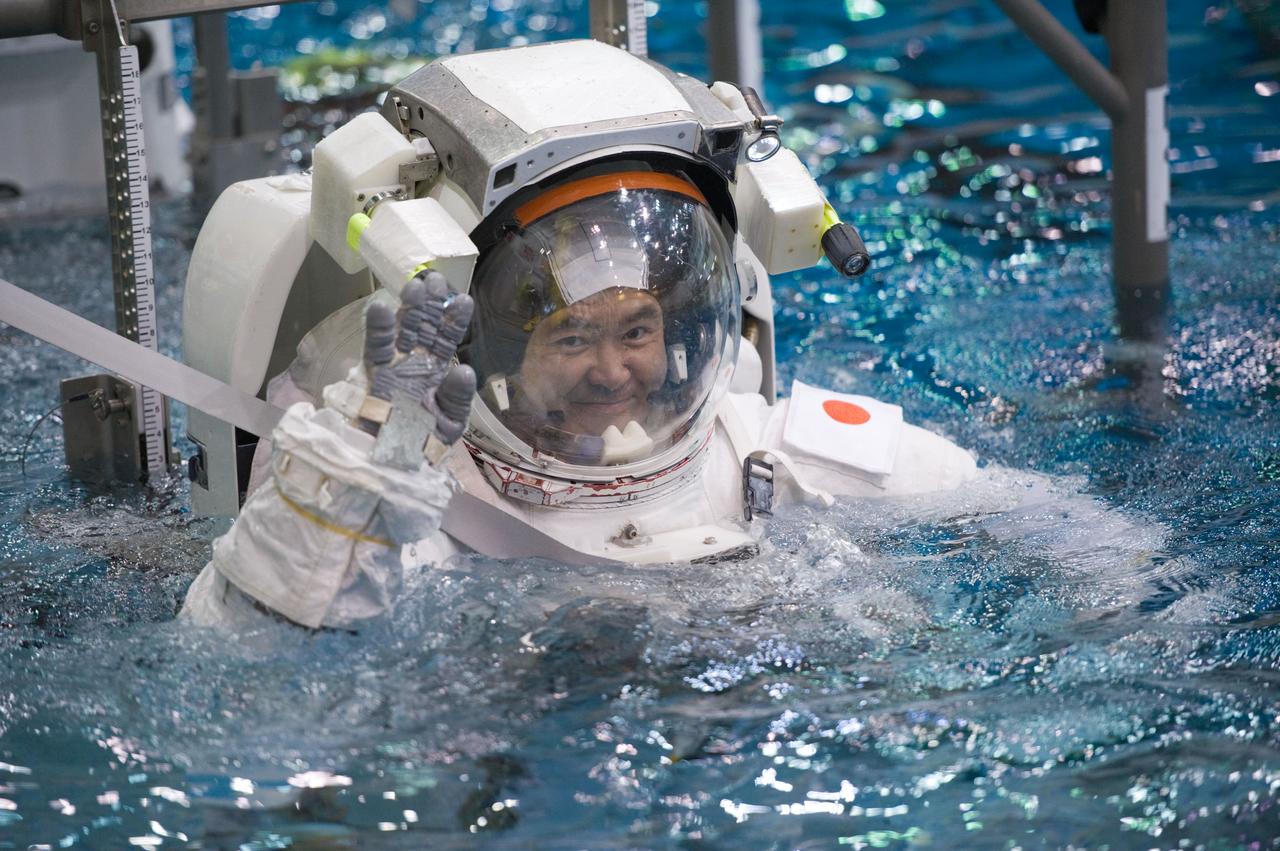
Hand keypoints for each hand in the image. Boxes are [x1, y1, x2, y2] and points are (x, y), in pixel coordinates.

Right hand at [361, 270, 475, 445]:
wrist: (396, 462)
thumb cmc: (425, 443)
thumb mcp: (450, 422)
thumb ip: (457, 397)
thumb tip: (464, 371)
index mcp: (439, 372)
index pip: (448, 340)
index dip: (455, 320)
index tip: (463, 300)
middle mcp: (418, 362)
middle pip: (426, 325)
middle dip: (432, 303)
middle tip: (437, 278)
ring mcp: (396, 365)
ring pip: (402, 329)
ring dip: (408, 308)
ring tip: (415, 286)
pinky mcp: (375, 374)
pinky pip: (376, 347)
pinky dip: (377, 328)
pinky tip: (380, 307)